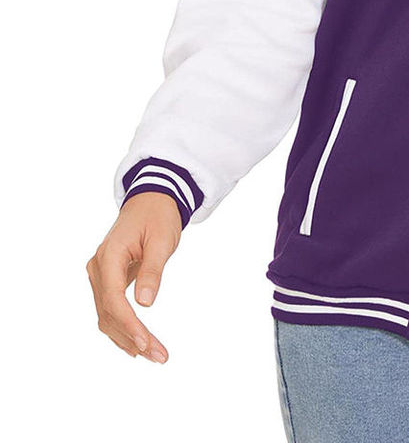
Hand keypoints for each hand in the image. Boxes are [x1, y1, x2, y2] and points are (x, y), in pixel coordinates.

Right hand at [87, 192, 181, 361]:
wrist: (151, 200)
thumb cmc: (158, 216)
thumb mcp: (162, 240)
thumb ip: (153, 269)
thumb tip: (145, 302)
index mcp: (109, 256)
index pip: (113, 299)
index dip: (129, 324)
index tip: (146, 342)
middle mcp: (98, 268)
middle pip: (109, 313)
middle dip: (133, 337)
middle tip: (159, 356)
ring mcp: (100, 275)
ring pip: (107, 315)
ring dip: (128, 338)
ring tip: (154, 355)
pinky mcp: (108, 279)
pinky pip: (110, 309)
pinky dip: (123, 328)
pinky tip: (137, 344)